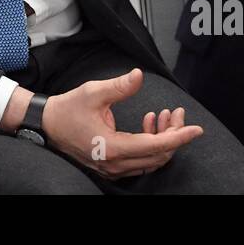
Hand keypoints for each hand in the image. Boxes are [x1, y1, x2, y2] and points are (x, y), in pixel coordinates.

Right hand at [41, 69, 202, 179]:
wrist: (47, 124)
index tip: (196, 129)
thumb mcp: (93, 92)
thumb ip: (119, 86)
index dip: (179, 137)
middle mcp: (116, 163)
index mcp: (114, 148)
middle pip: (158, 156)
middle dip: (173, 134)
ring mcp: (113, 168)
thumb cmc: (68, 109)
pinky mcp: (111, 166)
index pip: (157, 146)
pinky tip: (148, 123)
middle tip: (176, 113)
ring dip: (162, 139)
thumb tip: (138, 76)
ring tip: (162, 116)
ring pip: (150, 160)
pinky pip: (140, 160)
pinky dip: (150, 144)